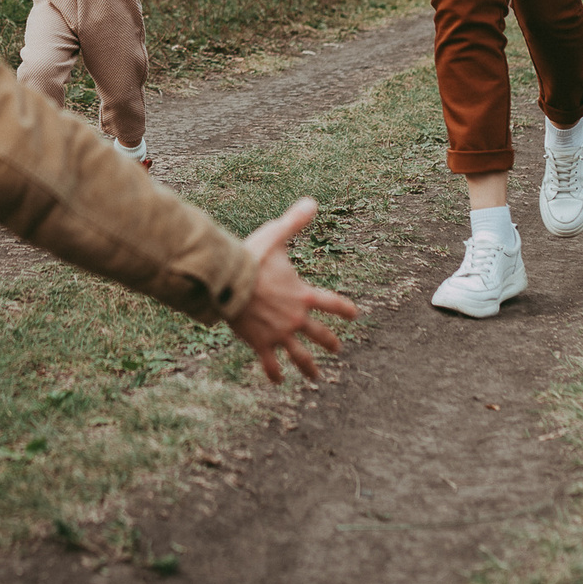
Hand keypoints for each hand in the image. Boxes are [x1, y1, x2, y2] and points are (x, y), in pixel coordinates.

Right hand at [226, 197, 358, 383]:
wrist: (228, 282)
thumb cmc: (251, 258)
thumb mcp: (276, 236)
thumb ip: (294, 222)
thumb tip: (312, 202)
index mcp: (303, 294)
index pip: (332, 303)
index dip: (344, 309)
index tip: (354, 315)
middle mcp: (295, 317)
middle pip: (319, 333)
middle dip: (329, 342)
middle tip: (336, 349)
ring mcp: (279, 332)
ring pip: (300, 355)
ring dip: (309, 366)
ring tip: (317, 377)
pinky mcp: (261, 342)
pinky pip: (270, 362)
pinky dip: (275, 372)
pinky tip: (279, 381)